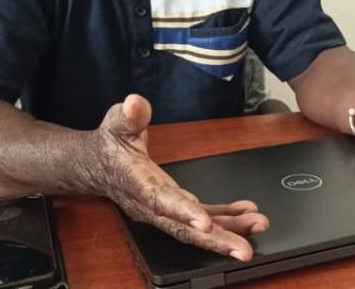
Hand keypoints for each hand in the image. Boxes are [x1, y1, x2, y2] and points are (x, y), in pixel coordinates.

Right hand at [91, 94, 268, 260]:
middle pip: (183, 228)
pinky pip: (201, 218)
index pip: (160, 201)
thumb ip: (128, 116)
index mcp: (137, 184)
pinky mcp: (174, 207)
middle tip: (245, 249)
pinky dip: (225, 217)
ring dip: (228, 230)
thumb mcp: (115, 124)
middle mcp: (151, 204)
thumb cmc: (109, 145)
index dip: (184, 213)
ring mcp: (164, 210)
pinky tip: (245, 213)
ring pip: (196, 229)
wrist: (97, 165)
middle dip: (216, 239)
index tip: (206, 224)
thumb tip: (135, 104)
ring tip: (258, 224)